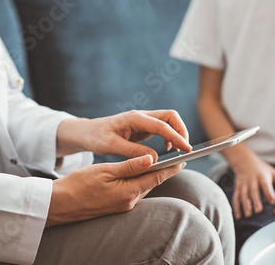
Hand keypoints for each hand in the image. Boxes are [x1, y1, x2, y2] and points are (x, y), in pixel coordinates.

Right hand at [46, 154, 185, 225]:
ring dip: (151, 176)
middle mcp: (129, 202)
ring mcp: (123, 206)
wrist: (60, 204)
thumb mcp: (105, 170)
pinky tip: (139, 175)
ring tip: (159, 164)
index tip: (183, 159)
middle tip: (176, 159)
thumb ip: (130, 166)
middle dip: (164, 171)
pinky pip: (134, 192)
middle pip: (152, 182)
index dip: (172, 167)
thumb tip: (151, 158)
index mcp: (128, 191)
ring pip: (143, 187)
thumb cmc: (79, 184)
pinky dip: (140, 182)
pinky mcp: (117, 207)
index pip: (156, 177)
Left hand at [57, 110, 191, 160]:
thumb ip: (133, 152)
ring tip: (178, 151)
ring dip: (177, 133)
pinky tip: (167, 148)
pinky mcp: (143, 127)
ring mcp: (143, 120)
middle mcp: (141, 116)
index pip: (161, 125)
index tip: (186, 149)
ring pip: (168, 121)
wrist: (88, 132)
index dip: (176, 136)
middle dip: (181, 130)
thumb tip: (154, 158)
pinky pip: (162, 128)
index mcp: (134, 119)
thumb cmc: (96, 137)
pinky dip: (169, 136)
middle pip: (170, 116)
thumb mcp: (111, 146)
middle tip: (185, 149)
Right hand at [231, 157, 274, 218]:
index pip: (265, 184)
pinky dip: (236, 207)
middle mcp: (252, 180)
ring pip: (243, 194)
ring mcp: (243, 184)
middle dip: (255, 200)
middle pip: (253, 190)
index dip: (268, 192)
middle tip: (258, 211)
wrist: (245, 162)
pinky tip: (238, 216)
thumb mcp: (274, 173)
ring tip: (248, 215)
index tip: (272, 201)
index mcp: (262, 176)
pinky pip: (235, 197)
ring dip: (245, 205)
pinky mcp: (237, 188)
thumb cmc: (263, 170)